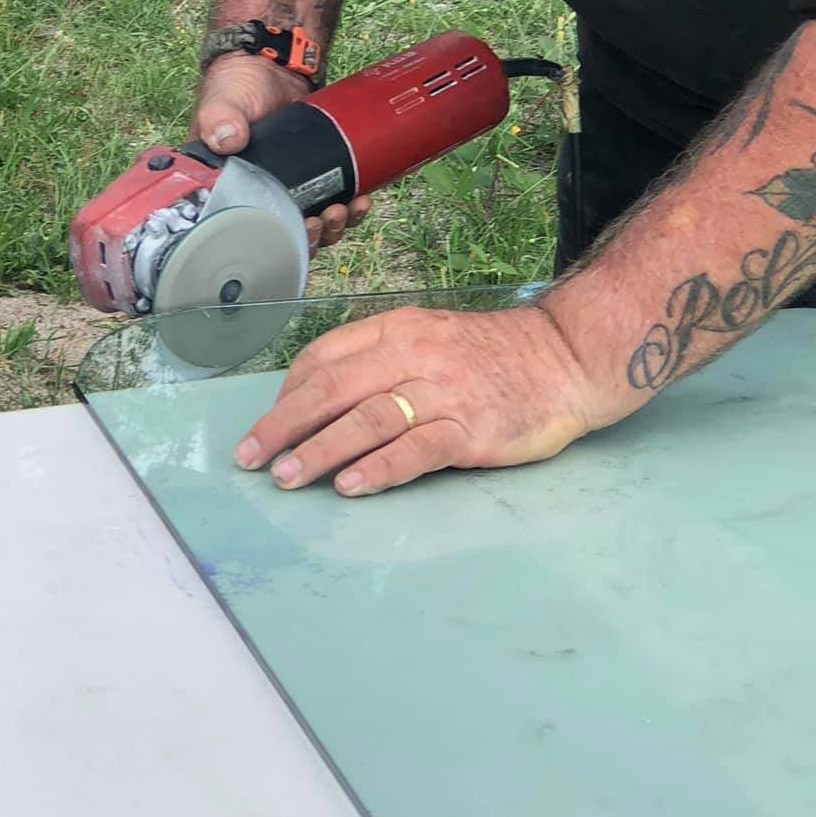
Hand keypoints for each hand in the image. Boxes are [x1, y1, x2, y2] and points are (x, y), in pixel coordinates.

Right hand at [194, 51, 371, 254]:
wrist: (273, 62)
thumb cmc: (238, 84)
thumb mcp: (223, 102)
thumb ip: (220, 118)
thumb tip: (227, 139)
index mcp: (231, 190)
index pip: (252, 232)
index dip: (279, 242)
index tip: (301, 228)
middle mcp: (259, 195)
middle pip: (289, 236)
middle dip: (314, 236)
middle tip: (325, 218)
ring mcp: (290, 186)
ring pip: (315, 224)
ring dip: (334, 226)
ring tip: (347, 209)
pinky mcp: (315, 173)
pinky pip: (333, 199)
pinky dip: (350, 207)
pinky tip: (361, 199)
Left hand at [232, 303, 607, 496]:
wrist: (564, 359)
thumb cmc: (490, 356)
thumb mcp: (429, 338)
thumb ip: (379, 361)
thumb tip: (318, 399)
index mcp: (397, 330)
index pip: (324, 358)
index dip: (287, 393)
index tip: (267, 426)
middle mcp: (414, 356)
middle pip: (332, 389)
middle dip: (283, 424)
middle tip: (251, 457)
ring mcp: (443, 393)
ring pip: (366, 419)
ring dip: (320, 449)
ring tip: (288, 476)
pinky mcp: (470, 429)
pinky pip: (416, 450)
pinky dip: (379, 468)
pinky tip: (351, 486)